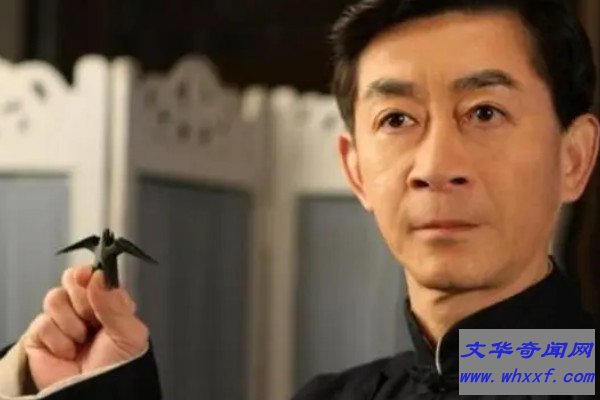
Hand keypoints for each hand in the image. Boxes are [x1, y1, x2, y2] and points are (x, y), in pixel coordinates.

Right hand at [23, 265, 148, 389]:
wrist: (99, 394)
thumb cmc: (119, 366)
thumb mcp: (130, 332)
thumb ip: (114, 303)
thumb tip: (97, 275)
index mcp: (108, 303)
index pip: (95, 274)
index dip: (92, 275)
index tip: (93, 281)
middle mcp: (85, 308)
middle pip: (71, 279)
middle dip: (82, 299)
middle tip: (92, 319)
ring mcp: (62, 321)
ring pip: (54, 297)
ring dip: (70, 320)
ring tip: (82, 339)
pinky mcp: (41, 336)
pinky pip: (41, 322)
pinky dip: (58, 339)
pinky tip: (68, 352)